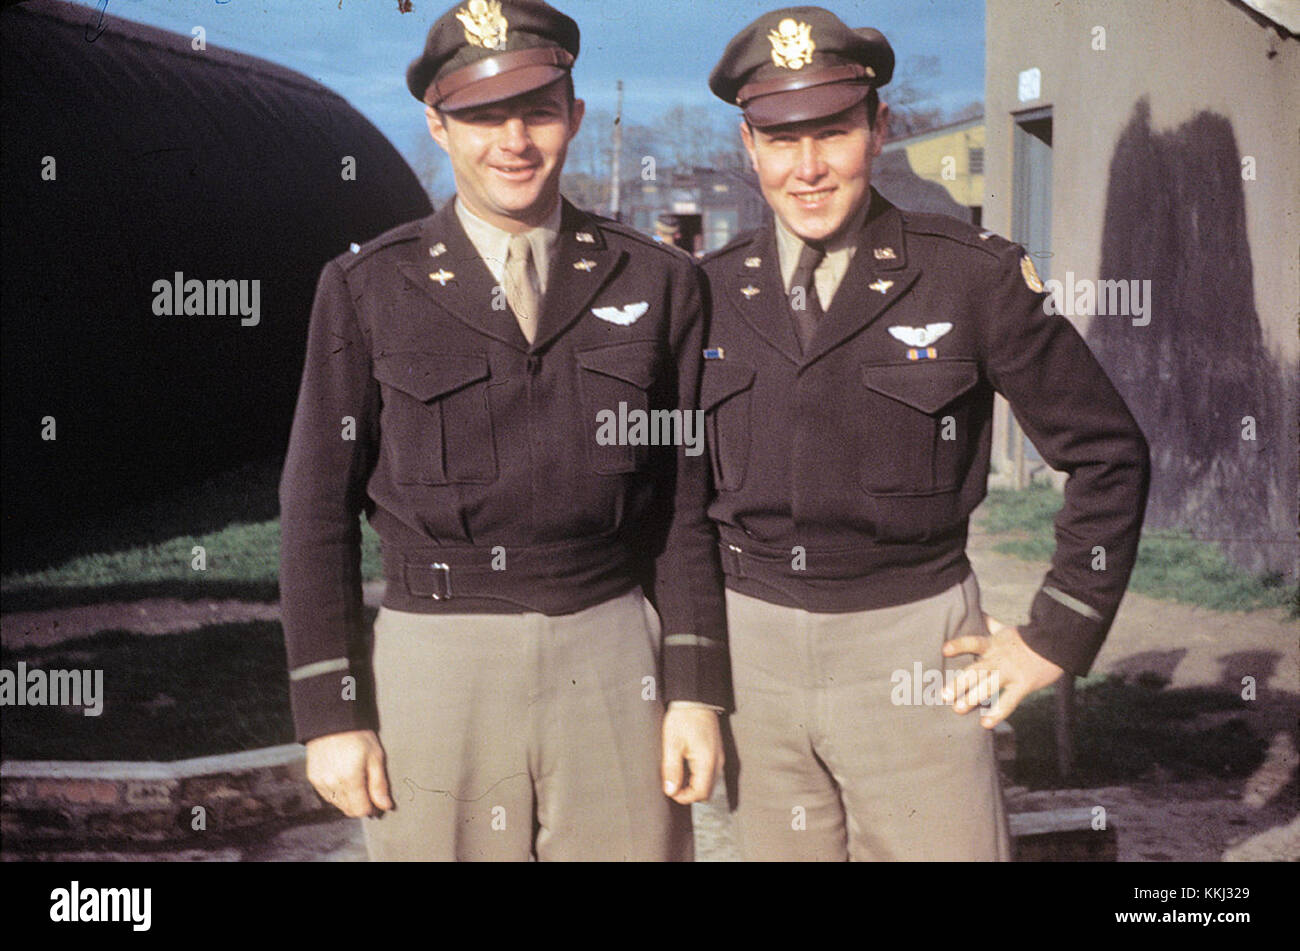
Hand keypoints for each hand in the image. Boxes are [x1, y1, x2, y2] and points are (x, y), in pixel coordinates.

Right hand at [305, 729, 393, 817]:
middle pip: (348, 810)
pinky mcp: (313, 778)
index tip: (377, 801)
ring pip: (337, 804)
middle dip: (360, 805)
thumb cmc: (357, 736)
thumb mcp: (375, 757)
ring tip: (356, 780)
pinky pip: (327, 795)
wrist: (332, 720)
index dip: (371, 808)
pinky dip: (337, 793)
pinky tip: (343, 779)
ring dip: (348, 800)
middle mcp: (332, 784)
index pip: (360, 810)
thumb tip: (385, 806)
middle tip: (368, 790)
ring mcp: (320, 782)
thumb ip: (379, 784)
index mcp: (350, 779)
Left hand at [661, 705, 722, 804]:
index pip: (700, 793)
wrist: (695, 699)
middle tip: (673, 784)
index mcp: (707, 762)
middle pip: (706, 792)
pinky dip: (698, 777)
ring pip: (709, 784)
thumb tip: (671, 791)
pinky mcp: (716, 753)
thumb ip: (672, 769)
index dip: (684, 797)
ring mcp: (719, 758)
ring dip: (694, 785)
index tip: (670, 790)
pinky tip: (686, 767)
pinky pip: (710, 774)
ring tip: (678, 774)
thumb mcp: (672, 743)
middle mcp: (717, 762)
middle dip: (689, 793)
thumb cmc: (683, 719)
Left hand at [941, 614, 1063, 728]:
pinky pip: (1009, 701)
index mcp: (993, 644)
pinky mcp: (1023, 685)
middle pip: (976, 669)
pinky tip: (985, 724)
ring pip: (989, 686)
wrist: (1057, 642)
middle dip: (959, 683)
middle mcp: (998, 658)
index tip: (944, 650)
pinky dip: (997, 713)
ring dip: (972, 698)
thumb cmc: (1028, 638)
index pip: (973, 642)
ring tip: (958, 709)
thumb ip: (991, 625)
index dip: (959, 645)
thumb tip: (978, 612)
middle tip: (943, 695)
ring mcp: (1011, 672)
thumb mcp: (1007, 629)